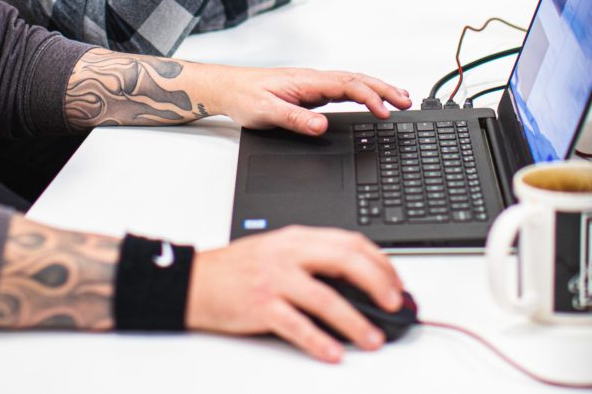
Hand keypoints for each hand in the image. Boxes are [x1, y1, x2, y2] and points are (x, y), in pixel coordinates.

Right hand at [186, 226, 403, 361]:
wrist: (196, 280)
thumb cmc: (238, 268)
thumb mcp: (279, 251)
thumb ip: (313, 259)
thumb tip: (357, 282)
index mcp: (297, 238)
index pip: (350, 241)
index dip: (380, 262)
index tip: (396, 283)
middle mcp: (289, 254)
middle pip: (345, 261)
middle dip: (378, 284)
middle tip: (394, 305)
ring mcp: (275, 279)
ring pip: (326, 297)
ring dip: (355, 321)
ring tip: (373, 339)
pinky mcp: (261, 305)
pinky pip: (296, 325)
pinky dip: (318, 341)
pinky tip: (333, 353)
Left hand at [199, 65, 410, 134]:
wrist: (227, 88)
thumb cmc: (244, 96)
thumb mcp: (266, 112)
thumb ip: (295, 119)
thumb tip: (321, 126)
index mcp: (307, 81)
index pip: (347, 85)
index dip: (370, 97)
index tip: (386, 111)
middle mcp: (314, 80)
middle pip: (356, 80)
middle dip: (384, 89)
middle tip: (407, 101)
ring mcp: (314, 85)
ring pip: (352, 83)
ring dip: (377, 89)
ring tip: (400, 98)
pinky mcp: (311, 93)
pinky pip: (343, 90)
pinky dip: (362, 93)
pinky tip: (371, 100)